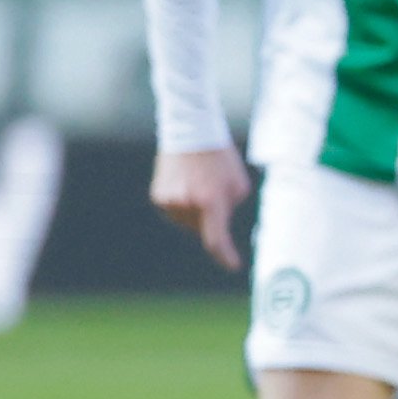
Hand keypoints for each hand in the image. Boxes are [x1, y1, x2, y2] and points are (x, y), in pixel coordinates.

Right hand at [150, 144, 253, 273]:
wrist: (191, 132)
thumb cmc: (221, 159)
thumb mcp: (238, 186)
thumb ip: (230, 210)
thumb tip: (217, 226)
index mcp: (211, 202)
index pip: (216, 240)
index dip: (225, 256)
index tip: (234, 266)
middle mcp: (186, 205)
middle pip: (203, 229)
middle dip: (212, 219)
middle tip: (216, 193)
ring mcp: (169, 201)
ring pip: (187, 222)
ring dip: (197, 212)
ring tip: (201, 183)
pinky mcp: (158, 196)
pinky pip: (176, 211)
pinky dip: (184, 204)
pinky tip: (188, 182)